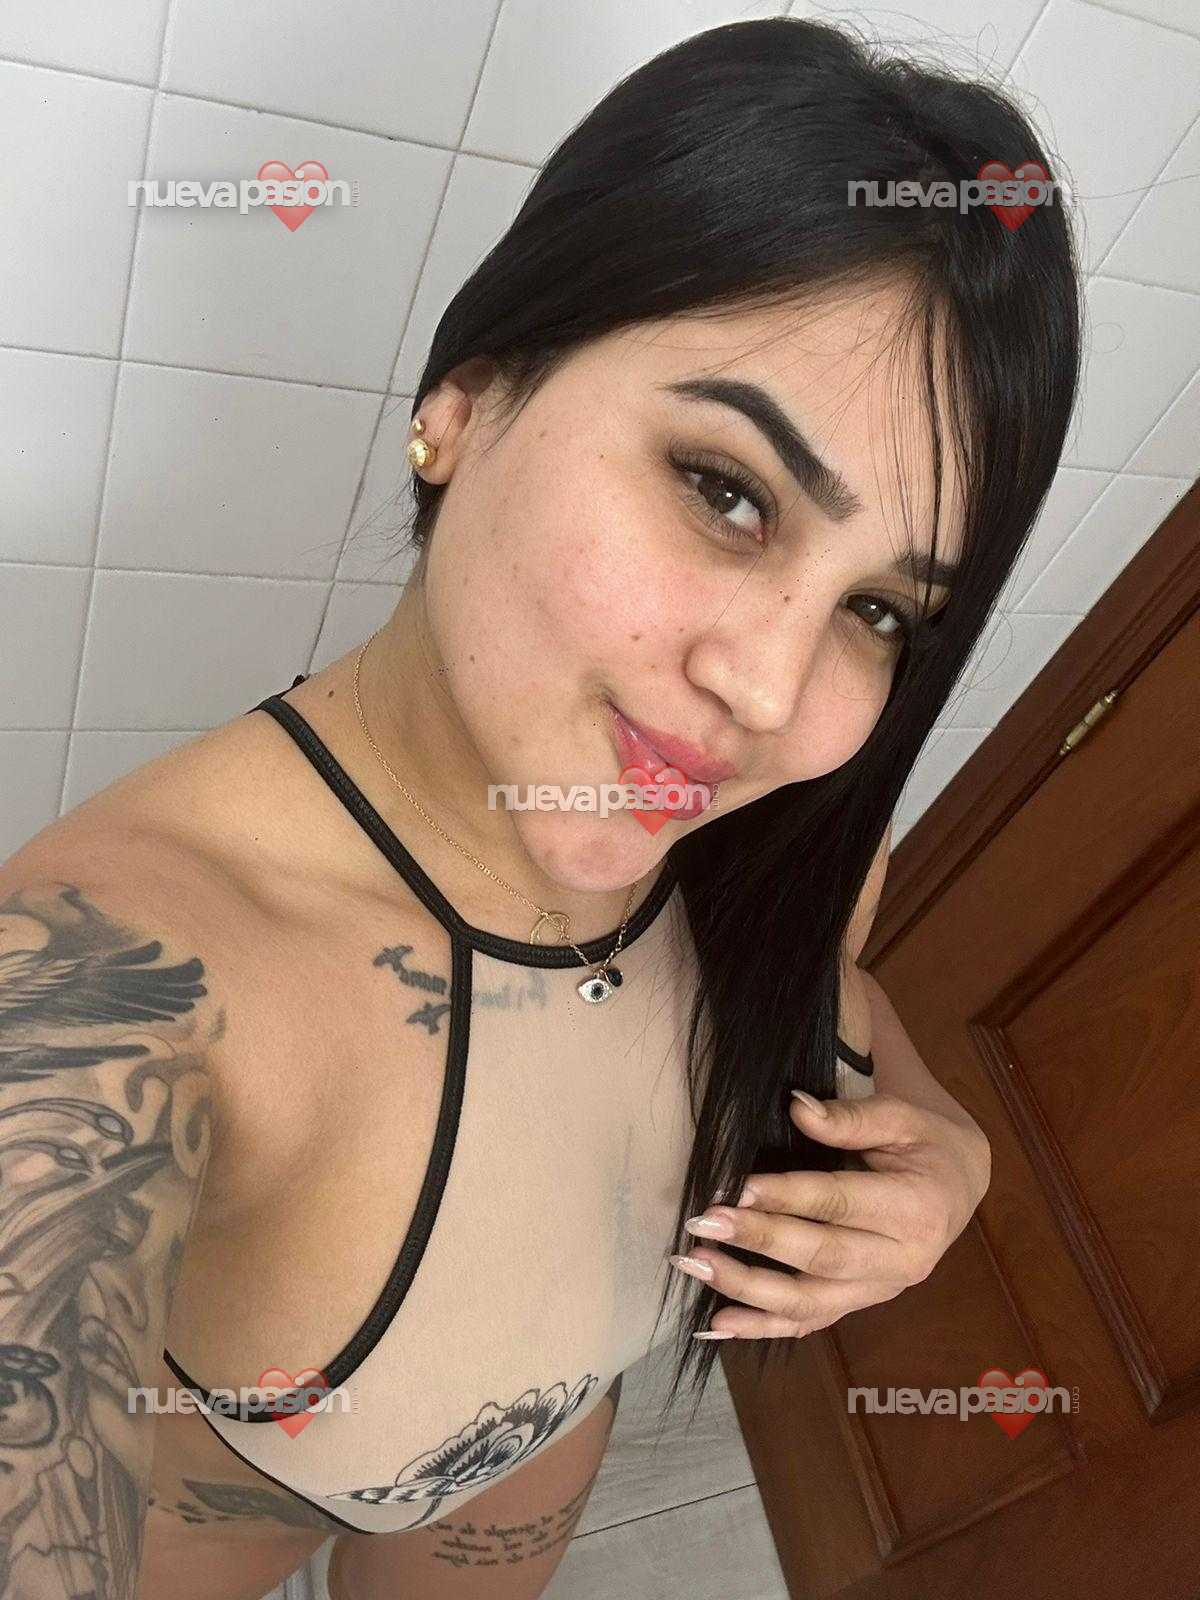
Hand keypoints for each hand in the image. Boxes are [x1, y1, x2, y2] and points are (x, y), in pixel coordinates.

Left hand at [673, 1089, 990, 1338]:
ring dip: (747, 1289)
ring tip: (696, 1264)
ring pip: (810, 1302)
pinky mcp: (861, 1302)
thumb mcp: (901, 1116)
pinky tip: (717, 1322)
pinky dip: (762, 1326)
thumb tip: (798, 1108)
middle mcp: (902, 1260)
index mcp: (917, 1208)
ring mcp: (881, 1290)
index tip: (735, 1187)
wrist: (958, 1184)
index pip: (840, 1203)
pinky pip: (810, 1322)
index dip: (786, 1197)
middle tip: (704, 1222)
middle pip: (821, 1257)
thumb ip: (850, 1118)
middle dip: (758, 1241)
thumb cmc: (926, 1142)